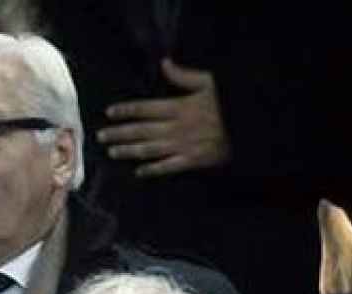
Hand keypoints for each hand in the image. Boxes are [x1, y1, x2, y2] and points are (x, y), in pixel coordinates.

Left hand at [97, 59, 231, 177]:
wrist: (251, 127)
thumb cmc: (230, 102)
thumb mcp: (210, 82)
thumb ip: (184, 75)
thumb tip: (164, 63)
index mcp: (180, 107)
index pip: (146, 108)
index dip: (126, 110)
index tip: (110, 113)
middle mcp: (177, 128)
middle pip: (142, 131)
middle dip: (119, 133)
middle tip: (100, 136)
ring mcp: (184, 146)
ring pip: (150, 149)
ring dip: (129, 151)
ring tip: (112, 152)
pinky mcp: (193, 161)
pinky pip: (168, 167)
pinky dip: (153, 170)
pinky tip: (139, 172)